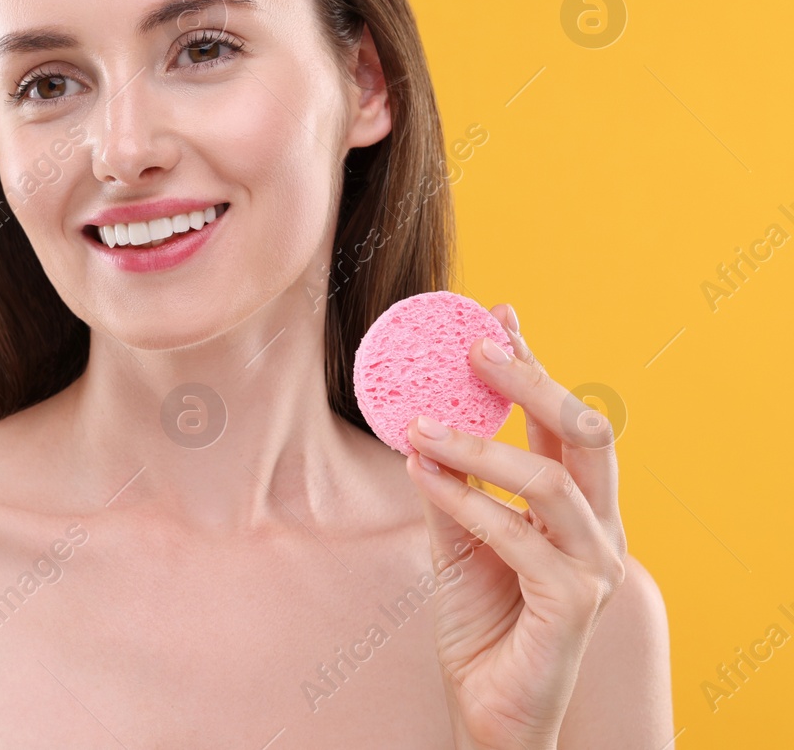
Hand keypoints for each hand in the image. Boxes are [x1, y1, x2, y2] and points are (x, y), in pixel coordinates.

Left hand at [403, 303, 627, 749]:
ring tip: (422, 424)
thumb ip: (451, 483)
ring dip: (480, 445)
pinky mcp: (571, 601)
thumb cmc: (481, 619)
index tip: (497, 316)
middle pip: (585, 432)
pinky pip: (517, 537)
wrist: (489, 705)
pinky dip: (466, 501)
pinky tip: (422, 475)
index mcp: (578, 507)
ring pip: (549, 481)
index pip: (565, 422)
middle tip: (477, 345)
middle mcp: (599, 529)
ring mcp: (593, 566)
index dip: (536, 365)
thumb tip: (420, 421)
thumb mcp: (457, 537)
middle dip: (533, 380)